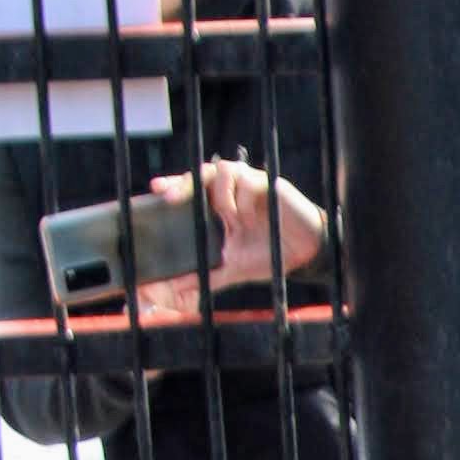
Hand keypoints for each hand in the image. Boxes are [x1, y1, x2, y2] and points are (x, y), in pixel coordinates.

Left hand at [139, 162, 332, 318]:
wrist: (304, 256)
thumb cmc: (268, 256)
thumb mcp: (231, 270)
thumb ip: (203, 277)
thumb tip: (171, 290)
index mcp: (218, 207)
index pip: (191, 190)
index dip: (173, 185)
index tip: (155, 189)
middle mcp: (230, 193)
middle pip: (200, 174)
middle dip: (182, 182)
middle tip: (170, 197)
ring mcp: (247, 186)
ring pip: (221, 169)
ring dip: (219, 193)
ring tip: (228, 215)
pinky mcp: (267, 185)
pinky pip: (247, 179)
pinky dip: (241, 196)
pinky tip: (247, 215)